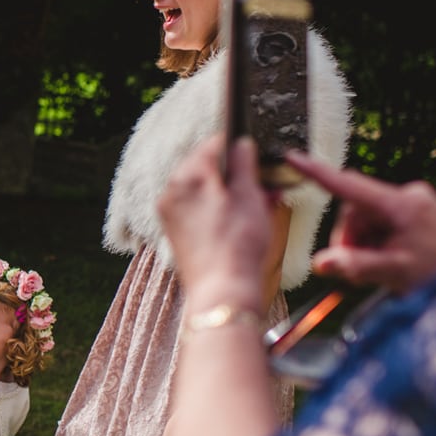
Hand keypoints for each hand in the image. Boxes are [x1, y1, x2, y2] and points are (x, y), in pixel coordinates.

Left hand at [157, 136, 273, 311]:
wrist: (223, 290)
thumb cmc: (237, 243)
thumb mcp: (249, 195)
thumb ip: (243, 164)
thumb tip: (240, 144)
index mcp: (186, 178)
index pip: (211, 146)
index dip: (237, 146)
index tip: (256, 152)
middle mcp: (171, 193)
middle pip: (207, 170)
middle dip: (236, 173)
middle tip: (264, 181)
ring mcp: (171, 215)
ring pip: (205, 191)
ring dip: (232, 192)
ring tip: (262, 201)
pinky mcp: (177, 234)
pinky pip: (200, 211)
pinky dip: (221, 209)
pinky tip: (245, 218)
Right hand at [283, 149, 435, 293]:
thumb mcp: (393, 273)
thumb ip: (354, 265)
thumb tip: (322, 262)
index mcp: (402, 204)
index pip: (349, 185)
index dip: (317, 173)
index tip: (292, 158)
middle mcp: (410, 196)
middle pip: (356, 211)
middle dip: (351, 240)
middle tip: (358, 270)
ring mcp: (417, 204)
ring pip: (368, 220)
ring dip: (365, 245)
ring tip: (382, 271)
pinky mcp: (421, 214)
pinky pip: (385, 224)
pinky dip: (379, 244)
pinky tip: (392, 263)